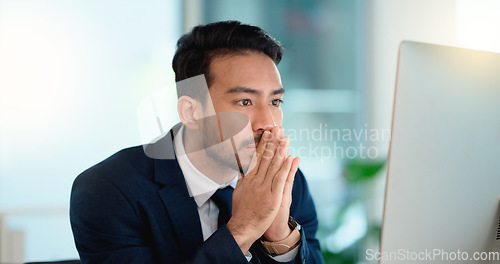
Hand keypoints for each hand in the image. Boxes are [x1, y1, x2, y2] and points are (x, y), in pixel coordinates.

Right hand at [227, 126, 295, 253]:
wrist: (243, 227)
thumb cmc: (241, 211)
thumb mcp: (238, 191)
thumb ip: (242, 178)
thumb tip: (242, 167)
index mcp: (248, 178)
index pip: (257, 157)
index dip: (264, 144)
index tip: (268, 133)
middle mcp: (256, 180)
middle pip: (266, 158)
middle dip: (273, 142)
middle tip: (278, 129)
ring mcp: (264, 188)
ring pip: (273, 166)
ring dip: (280, 150)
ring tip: (285, 138)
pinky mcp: (272, 197)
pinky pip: (280, 179)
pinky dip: (285, 168)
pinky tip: (290, 157)